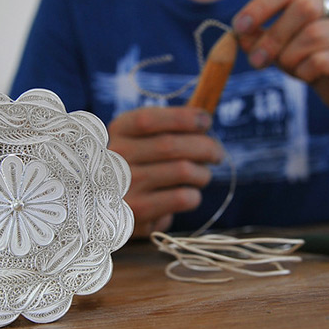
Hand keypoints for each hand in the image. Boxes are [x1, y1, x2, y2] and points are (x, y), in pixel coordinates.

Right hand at [108, 106, 223, 237]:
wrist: (111, 209)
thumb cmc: (138, 167)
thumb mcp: (142, 140)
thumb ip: (168, 128)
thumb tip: (203, 119)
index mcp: (118, 132)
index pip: (148, 119)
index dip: (182, 117)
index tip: (205, 120)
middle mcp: (116, 156)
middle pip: (171, 145)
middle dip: (205, 146)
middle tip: (216, 153)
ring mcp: (124, 185)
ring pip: (183, 171)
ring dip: (202, 174)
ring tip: (201, 176)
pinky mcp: (138, 211)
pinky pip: (182, 197)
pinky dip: (193, 196)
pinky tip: (188, 196)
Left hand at [231, 0, 328, 124]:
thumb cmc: (305, 55)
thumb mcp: (277, 42)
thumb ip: (257, 34)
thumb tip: (240, 34)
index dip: (261, 6)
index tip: (239, 27)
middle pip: (303, 8)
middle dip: (273, 35)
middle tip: (255, 60)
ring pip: (313, 34)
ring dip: (288, 56)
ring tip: (286, 66)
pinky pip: (321, 61)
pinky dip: (303, 71)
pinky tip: (304, 74)